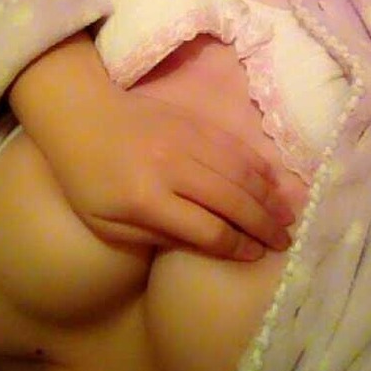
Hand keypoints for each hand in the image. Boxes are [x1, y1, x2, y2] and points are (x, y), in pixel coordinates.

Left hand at [52, 87, 294, 259]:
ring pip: (239, 171)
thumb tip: (208, 244)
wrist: (82, 115)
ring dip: (268, 195)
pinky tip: (274, 180)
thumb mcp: (107, 223)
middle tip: (286, 240)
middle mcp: (171, 168)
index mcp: (145, 199)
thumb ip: (157, 236)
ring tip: (289, 215)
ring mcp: (186, 140)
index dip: (237, 246)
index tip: (256, 255)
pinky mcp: (194, 122)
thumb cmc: (88, 178)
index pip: (206, 229)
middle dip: (263, 224)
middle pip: (231, 200)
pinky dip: (258, 164)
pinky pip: (234, 145)